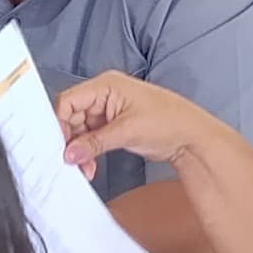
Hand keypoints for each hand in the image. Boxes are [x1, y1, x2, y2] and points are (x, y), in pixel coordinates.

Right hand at [54, 70, 216, 180]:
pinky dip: (88, 152)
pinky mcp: (112, 125)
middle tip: (71, 160)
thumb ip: (94, 143)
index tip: (59, 145)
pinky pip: (90, 138)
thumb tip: (69, 153)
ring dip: (79, 150)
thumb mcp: (127, 132)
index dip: (60, 123)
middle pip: (71, 116)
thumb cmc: (169, 122)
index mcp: (107, 85)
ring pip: (79, 130)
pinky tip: (91, 164)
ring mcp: (108, 110)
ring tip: (85, 167)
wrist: (192, 137)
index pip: (68, 100)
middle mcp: (104, 95)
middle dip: (70, 140)